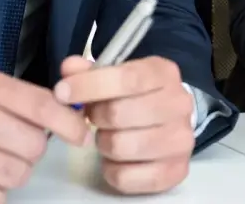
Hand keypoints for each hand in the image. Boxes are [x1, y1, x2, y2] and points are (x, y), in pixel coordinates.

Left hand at [55, 55, 194, 194]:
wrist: (170, 124)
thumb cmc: (138, 97)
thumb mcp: (117, 75)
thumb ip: (90, 71)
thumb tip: (70, 69)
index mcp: (164, 74)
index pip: (127, 78)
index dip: (90, 85)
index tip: (63, 92)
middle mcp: (179, 104)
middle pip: (119, 114)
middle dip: (96, 116)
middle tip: (94, 116)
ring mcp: (181, 139)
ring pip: (120, 146)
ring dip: (103, 143)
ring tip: (108, 136)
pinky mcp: (175, 171)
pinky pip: (125, 176)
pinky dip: (111, 170)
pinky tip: (117, 159)